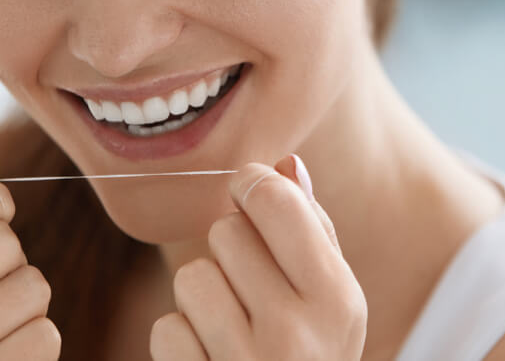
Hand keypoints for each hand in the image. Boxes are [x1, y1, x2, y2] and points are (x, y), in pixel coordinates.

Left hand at [150, 155, 366, 359]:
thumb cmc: (314, 355)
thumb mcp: (334, 303)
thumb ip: (314, 232)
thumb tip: (288, 164)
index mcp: (337, 298)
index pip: (274, 199)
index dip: (252, 185)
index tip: (249, 194)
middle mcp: (297, 333)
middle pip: (226, 232)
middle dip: (232, 250)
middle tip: (253, 286)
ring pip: (191, 277)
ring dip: (203, 296)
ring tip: (233, 326)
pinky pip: (166, 328)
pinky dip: (182, 340)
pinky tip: (213, 360)